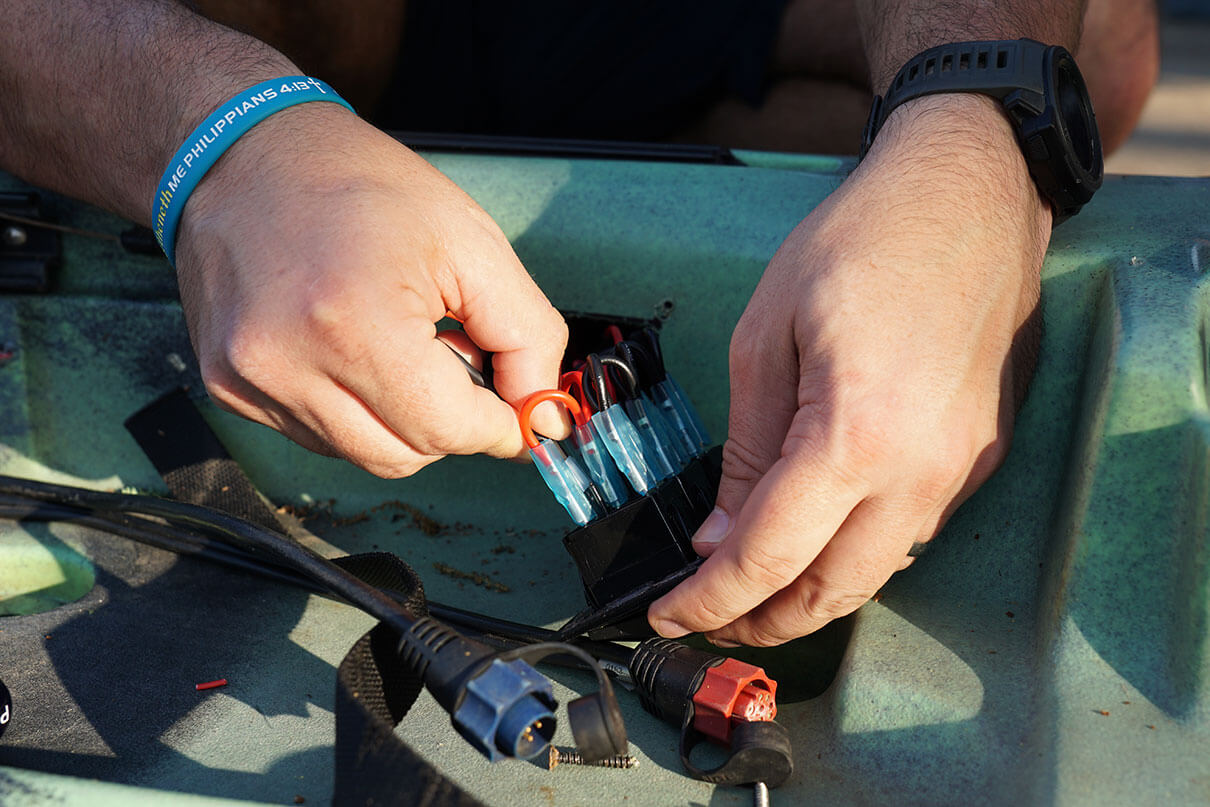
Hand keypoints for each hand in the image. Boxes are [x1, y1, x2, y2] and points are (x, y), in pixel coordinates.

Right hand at [174, 102, 567, 475]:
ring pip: (363, 454)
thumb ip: (528, 337)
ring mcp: (249, 381)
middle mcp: (287, 364)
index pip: (448, 429)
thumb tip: (544, 420)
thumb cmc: (357, 182)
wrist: (244, 150)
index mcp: (354, 323)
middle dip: (450, 420)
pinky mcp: (229, 387)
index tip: (518, 410)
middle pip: (405, 455)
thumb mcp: (473, 242)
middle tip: (455, 354)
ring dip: (402, 417)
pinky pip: (319, 436)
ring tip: (400, 343)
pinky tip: (355, 350)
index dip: (498, 425)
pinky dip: (356, 411)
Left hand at [650, 95, 1050, 645]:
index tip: (670, 615)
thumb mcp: (768, 335)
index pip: (769, 555)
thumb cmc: (862, 241)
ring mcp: (962, 469)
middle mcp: (921, 471)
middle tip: (709, 619)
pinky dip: (855, 556)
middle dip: (761, 621)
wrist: (971, 193)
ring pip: (876, 575)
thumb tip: (720, 534)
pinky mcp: (983, 457)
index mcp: (856, 435)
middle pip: (831, 592)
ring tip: (754, 591)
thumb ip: (747, 448)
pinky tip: (817, 540)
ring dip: (810, 597)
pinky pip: (911, 535)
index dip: (710, 598)